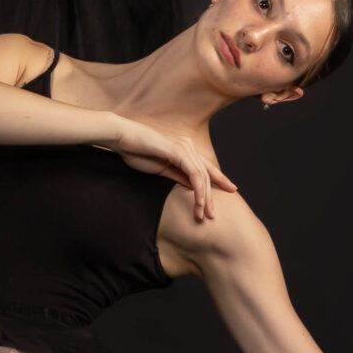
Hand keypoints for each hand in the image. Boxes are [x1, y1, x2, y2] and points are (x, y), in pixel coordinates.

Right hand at [109, 118, 236, 220]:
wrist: (122, 137)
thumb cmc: (135, 151)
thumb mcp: (160, 169)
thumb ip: (178, 176)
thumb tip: (193, 187)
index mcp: (183, 149)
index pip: (205, 167)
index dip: (219, 179)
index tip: (230, 190)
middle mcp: (188, 146)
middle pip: (206, 174)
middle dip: (212, 196)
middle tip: (213, 215)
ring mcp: (185, 148)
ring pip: (202, 176)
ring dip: (204, 198)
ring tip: (204, 214)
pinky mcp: (179, 152)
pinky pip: (194, 174)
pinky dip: (198, 190)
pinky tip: (200, 202)